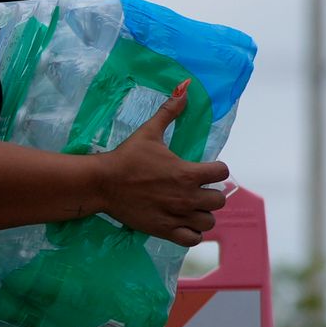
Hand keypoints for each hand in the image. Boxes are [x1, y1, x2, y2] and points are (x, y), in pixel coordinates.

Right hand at [89, 81, 228, 243]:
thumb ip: (170, 111)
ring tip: (192, 207)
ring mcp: (177, 216)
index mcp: (187, 173)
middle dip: (211, 193)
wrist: (103, 183)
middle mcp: (187, 197)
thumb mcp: (150, 131)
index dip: (216, 169)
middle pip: (219, 200)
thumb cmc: (128, 157)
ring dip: (203, 214)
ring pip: (208, 221)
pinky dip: (192, 232)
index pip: (222, 173)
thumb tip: (185, 87)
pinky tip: (184, 222)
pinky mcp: (165, 231)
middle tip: (197, 188)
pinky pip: (192, 239)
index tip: (206, 169)